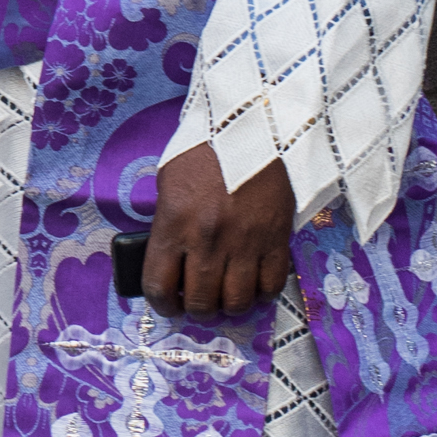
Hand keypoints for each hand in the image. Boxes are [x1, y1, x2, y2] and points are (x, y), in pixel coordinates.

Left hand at [143, 144, 295, 320]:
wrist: (253, 127)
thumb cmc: (206, 150)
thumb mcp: (169, 181)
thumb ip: (167, 224)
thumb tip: (168, 261)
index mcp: (174, 223)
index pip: (159, 285)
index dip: (161, 305)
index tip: (167, 304)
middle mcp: (208, 239)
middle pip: (201, 302)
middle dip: (197, 309)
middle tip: (199, 301)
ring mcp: (245, 242)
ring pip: (237, 302)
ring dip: (229, 306)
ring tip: (226, 295)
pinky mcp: (276, 240)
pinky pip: (271, 286)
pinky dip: (262, 293)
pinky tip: (254, 283)